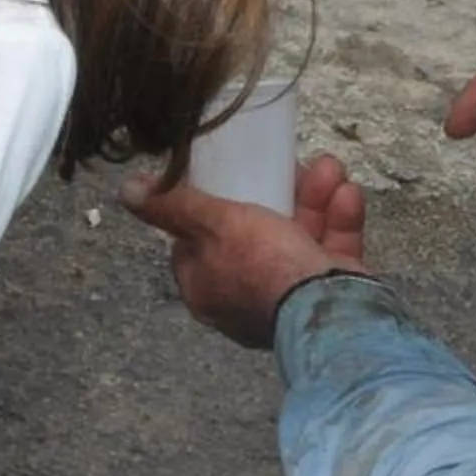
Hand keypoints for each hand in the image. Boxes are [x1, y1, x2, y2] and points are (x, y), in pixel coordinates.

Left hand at [121, 154, 369, 348]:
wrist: (330, 311)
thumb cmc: (263, 267)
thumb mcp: (211, 225)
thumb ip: (172, 207)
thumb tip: (127, 190)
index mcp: (208, 289)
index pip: (199, 242)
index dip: (212, 207)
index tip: (230, 176)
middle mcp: (246, 296)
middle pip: (257, 232)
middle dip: (280, 191)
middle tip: (292, 163)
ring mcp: (289, 296)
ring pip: (300, 236)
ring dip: (315, 198)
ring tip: (329, 168)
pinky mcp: (327, 293)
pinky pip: (331, 251)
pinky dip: (340, 221)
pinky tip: (347, 192)